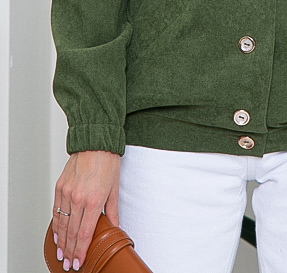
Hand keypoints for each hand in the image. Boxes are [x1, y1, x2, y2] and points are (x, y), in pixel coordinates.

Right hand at [52, 150, 120, 270]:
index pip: (84, 234)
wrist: (95, 142)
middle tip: (69, 264)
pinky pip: (56, 209)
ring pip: (61, 223)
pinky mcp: (60, 186)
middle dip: (70, 251)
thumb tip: (114, 226)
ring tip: (62, 253)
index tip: (78, 262)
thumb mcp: (114, 187)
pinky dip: (56, 223)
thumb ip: (112, 210)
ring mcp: (67, 192)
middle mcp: (78, 198)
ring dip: (61, 241)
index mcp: (94, 200)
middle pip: (71, 232)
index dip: (80, 251)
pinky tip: (57, 233)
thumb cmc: (107, 162)